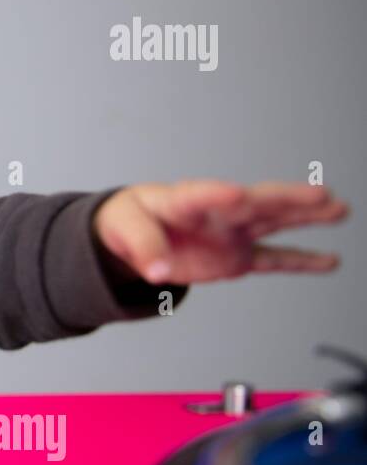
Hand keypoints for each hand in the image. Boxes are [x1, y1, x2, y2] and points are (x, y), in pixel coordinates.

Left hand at [92, 179, 349, 284]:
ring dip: (305, 217)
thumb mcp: (124, 228)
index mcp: (181, 200)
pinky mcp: (236, 256)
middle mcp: (215, 214)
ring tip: (339, 210)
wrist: (132, 233)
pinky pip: (272, 258)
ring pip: (273, 222)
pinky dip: (301, 261)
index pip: (199, 195)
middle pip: (254, 203)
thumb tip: (157, 271)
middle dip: (285, 199)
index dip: (216, 194)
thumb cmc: (129, 219)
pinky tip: (329, 260)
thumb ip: (143, 248)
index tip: (236, 193)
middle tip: (319, 195)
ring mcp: (230, 234)